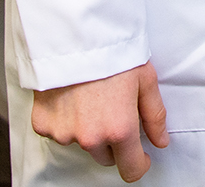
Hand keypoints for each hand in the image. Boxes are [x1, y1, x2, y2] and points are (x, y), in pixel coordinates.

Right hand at [31, 63, 166, 180]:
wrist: (73, 34)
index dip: (139, 163)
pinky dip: (65, 121)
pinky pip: (57, 133)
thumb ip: (154, 115)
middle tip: (113, 110)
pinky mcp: (43, 125)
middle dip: (113, 141)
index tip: (140, 156)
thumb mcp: (145, 79)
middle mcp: (90, 137)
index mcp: (119, 128)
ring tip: (91, 98)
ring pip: (81, 144)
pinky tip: (72, 98)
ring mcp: (64, 133)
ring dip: (87, 131)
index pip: (131, 169)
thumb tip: (160, 140)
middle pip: (106, 156)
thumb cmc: (111, 52)